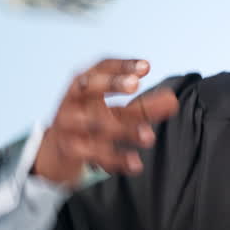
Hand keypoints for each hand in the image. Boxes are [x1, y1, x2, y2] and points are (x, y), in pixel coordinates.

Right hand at [35, 58, 179, 186]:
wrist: (56, 152)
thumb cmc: (90, 122)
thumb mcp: (116, 111)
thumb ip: (144, 106)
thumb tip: (173, 101)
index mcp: (84, 85)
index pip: (101, 68)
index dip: (123, 66)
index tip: (146, 67)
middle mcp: (73, 100)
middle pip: (89, 86)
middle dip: (111, 83)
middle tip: (136, 85)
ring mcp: (68, 124)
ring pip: (95, 123)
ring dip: (123, 129)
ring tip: (149, 136)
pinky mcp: (68, 149)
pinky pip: (92, 152)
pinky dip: (115, 159)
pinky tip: (135, 163)